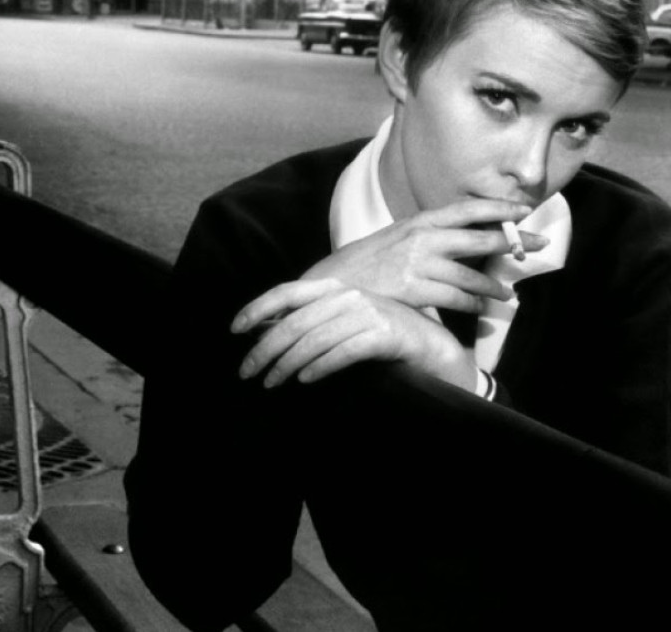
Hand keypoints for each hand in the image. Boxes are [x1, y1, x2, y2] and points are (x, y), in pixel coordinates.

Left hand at [231, 278, 476, 389]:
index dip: (258, 307)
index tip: (235, 329)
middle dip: (266, 348)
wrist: (435, 350)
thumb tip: (266, 335)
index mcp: (338, 289)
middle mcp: (351, 296)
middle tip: (248, 372)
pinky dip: (320, 367)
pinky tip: (306, 380)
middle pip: (296, 321)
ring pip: (315, 338)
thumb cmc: (386, 340)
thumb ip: (314, 324)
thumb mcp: (347, 325)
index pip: (288, 292)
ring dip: (287, 364)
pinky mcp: (386, 334)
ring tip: (272, 382)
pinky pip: (344, 351)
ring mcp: (370, 313)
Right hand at [302, 198, 547, 313]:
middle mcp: (422, 239)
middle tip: (541, 244)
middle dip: (515, 242)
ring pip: (470, 276)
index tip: (524, 209)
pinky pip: (454, 299)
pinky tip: (483, 311)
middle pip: (479, 240)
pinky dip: (472, 306)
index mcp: (419, 222)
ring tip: (509, 295)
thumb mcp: (396, 239)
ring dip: (493, 288)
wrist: (331, 285)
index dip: (498, 209)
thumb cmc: (366, 264)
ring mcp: (418, 265)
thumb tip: (459, 240)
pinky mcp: (413, 291)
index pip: (467, 209)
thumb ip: (427, 238)